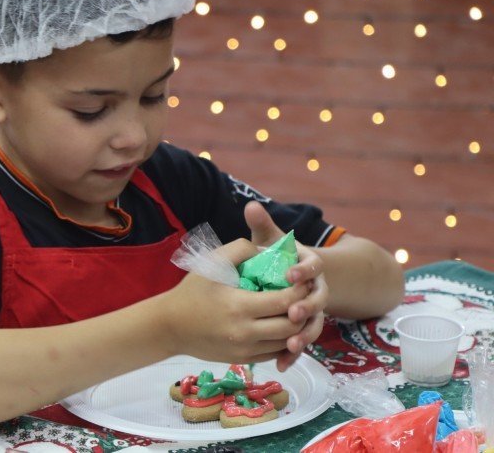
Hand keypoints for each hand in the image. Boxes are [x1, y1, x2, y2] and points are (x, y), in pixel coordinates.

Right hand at [161, 238, 310, 364]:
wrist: (169, 326)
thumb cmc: (191, 292)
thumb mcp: (211, 263)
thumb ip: (240, 250)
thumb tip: (268, 251)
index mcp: (239, 306)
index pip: (285, 301)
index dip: (300, 290)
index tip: (302, 278)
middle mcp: (245, 332)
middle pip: (292, 326)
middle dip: (304, 310)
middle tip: (304, 295)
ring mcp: (245, 349)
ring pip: (287, 342)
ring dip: (297, 327)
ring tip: (296, 309)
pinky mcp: (243, 359)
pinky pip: (275, 353)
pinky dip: (284, 341)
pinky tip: (282, 325)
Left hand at [244, 201, 328, 370]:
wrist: (294, 280)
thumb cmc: (279, 258)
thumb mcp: (272, 241)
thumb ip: (263, 226)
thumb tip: (250, 205)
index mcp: (310, 266)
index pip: (313, 266)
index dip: (304, 270)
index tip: (290, 273)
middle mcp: (317, 289)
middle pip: (318, 299)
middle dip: (307, 306)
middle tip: (292, 313)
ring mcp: (313, 311)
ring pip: (314, 324)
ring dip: (303, 334)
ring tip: (290, 344)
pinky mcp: (304, 329)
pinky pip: (301, 341)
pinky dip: (293, 353)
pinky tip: (282, 364)